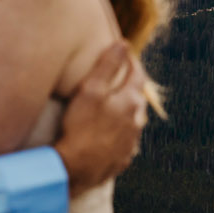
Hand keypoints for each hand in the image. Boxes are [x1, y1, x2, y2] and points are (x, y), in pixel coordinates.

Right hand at [55, 42, 148, 195]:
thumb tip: (122, 44)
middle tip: (116, 80)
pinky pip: (124, 141)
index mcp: (131, 101)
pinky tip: (106, 135)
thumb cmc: (81, 127)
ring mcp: (130, 143)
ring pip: (132, 121)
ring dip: (124, 112)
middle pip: (136, 98)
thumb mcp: (90, 90)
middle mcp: (136, 122)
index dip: (131, 63)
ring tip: (110, 107)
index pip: (137, 75)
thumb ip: (107, 65)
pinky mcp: (122, 159)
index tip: (124, 55)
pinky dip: (117, 134)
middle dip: (128, 87)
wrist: (75, 169)